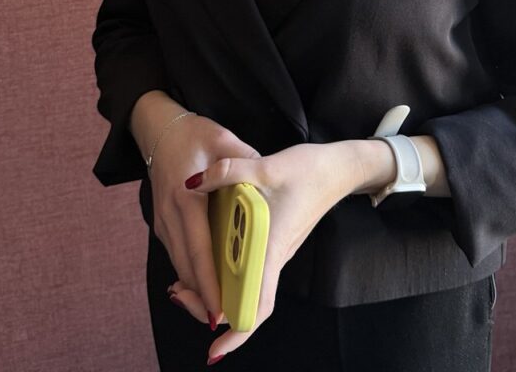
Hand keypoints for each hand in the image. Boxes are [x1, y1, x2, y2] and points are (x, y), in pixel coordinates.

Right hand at [147, 113, 260, 329]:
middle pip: (185, 265)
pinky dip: (189, 271)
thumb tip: (264, 179)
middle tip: (225, 320)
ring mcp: (161, 219)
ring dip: (195, 287)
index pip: (199, 248)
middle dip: (202, 295)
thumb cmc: (194, 134)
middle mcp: (170, 213)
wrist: (159, 128)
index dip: (209, 281)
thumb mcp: (223, 139)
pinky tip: (204, 284)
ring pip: (178, 263)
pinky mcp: (161, 221)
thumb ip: (243, 160)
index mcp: (186, 196)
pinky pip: (175, 253)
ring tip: (217, 309)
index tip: (219, 307)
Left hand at [182, 141, 363, 363]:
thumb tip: (192, 182)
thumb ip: (226, 172)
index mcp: (271, 248)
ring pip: (244, 284)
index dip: (237, 332)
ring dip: (214, 287)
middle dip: (209, 307)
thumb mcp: (264, 166)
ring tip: (184, 279)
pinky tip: (207, 251)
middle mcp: (273, 256)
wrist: (337, 170)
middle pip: (244, 302)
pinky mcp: (274, 240)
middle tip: (179, 295)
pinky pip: (248, 266)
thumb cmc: (308, 172)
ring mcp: (274, 251)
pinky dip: (224, 267)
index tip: (214, 348)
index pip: (257, 306)